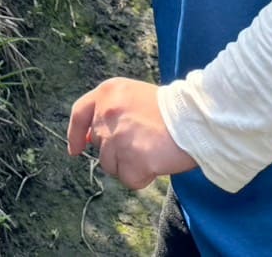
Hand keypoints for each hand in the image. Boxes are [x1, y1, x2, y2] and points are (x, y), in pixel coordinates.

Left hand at [67, 77, 197, 189]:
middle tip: (143, 141)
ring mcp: (117, 137)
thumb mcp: (134, 97)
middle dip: (117, 150)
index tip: (75, 149)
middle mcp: (107, 113)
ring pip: (111, 166)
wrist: (196, 117)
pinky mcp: (131, 160)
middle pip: (99, 146)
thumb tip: (86, 141)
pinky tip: (157, 161)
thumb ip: (110, 112)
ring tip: (152, 149)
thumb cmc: (171, 109)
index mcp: (108, 92)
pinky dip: (142, 177)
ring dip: (130, 164)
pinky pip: (129, 179)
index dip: (75, 134)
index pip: (79, 113)